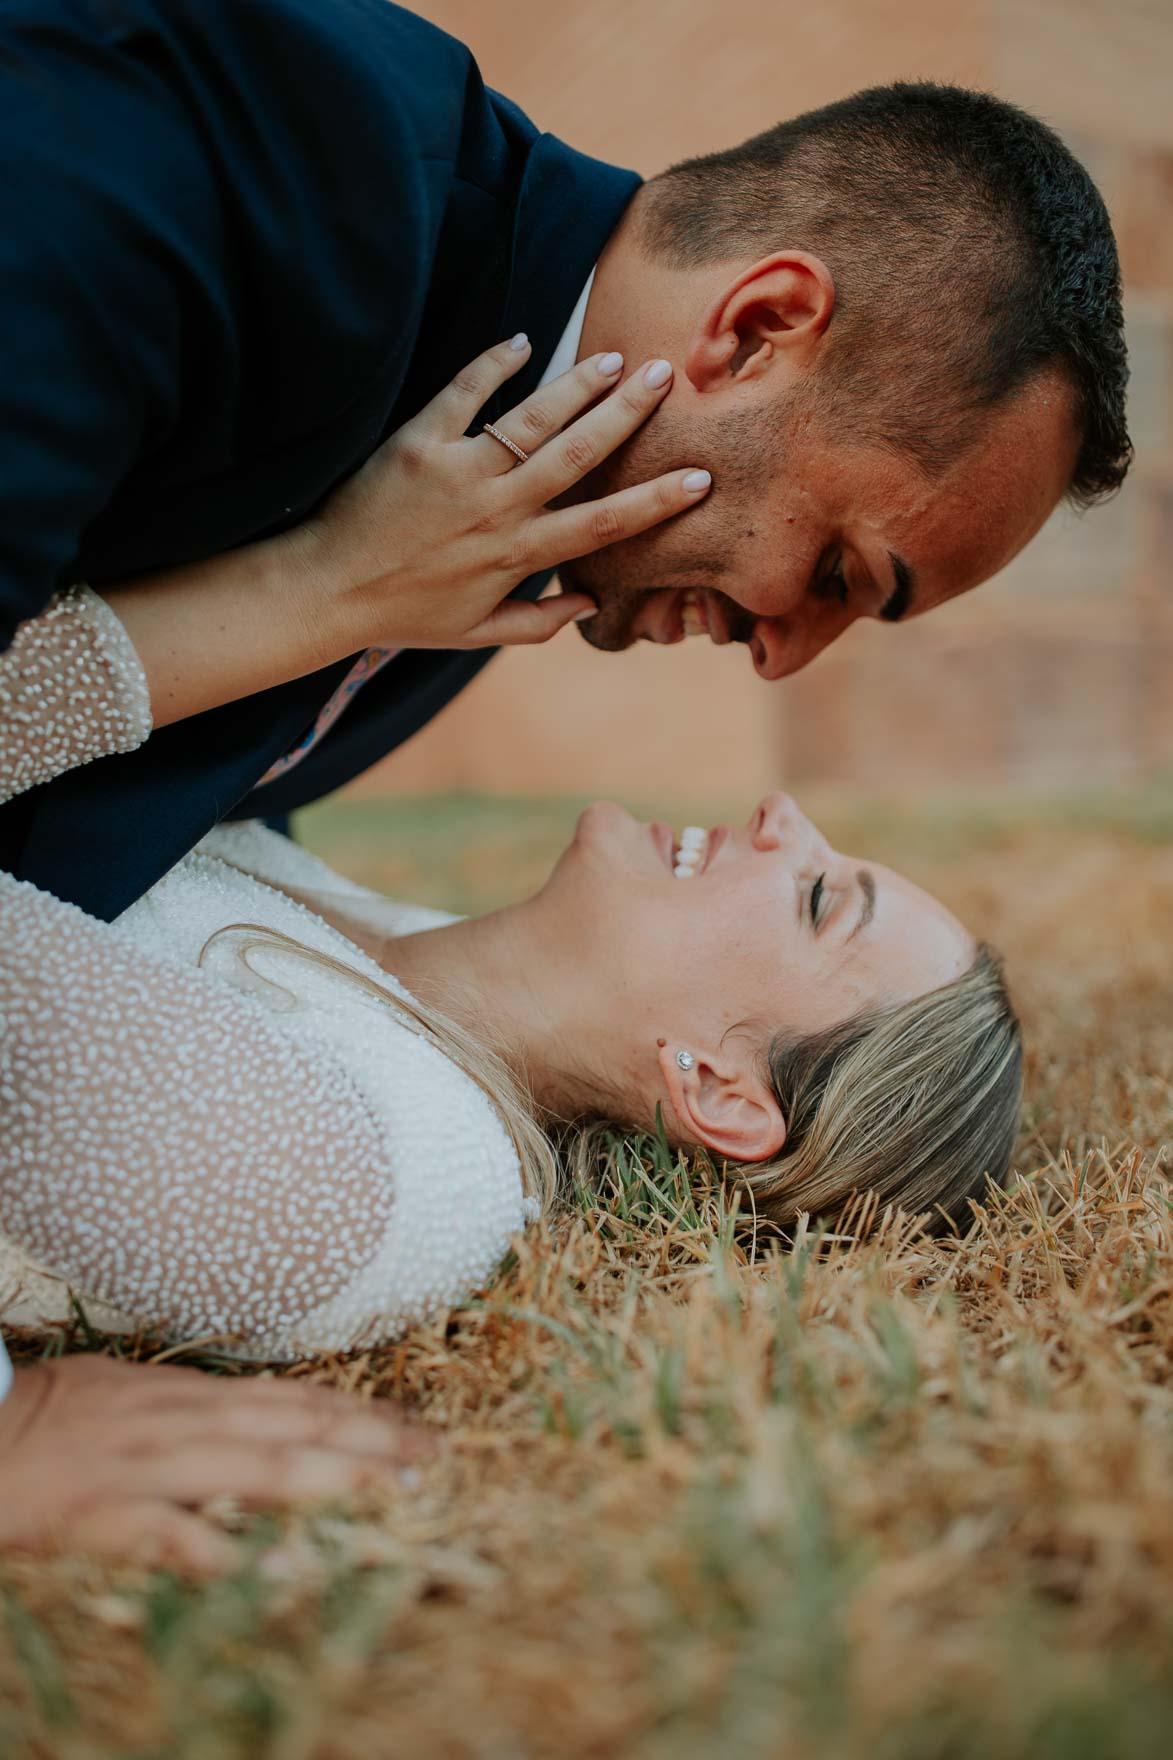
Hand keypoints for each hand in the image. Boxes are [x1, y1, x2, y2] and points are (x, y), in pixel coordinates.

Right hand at [0, 1354, 434, 1574]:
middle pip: (295, 1426)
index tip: (417, 1426)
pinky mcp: (104, 1514)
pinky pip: (166, 1534)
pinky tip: (264, 1569)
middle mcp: (184, 1423)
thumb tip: (265, 1420)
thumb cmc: (60, 1412)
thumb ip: (203, 1412)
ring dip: (328, 1478)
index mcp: (193, 1397)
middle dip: (369, 1441)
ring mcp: (148, 1465)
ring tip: (387, 1492)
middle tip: (433, 1456)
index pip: (297, 1400)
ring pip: (253, 1465)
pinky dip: (216, 1548)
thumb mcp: (141, 1394)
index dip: (360, 1413)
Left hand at [291, 338, 711, 650]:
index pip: (601, 525)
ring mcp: (457, 473)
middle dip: (626, 415)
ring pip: (531, 420)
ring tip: (616, 357)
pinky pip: (462, 395)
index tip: (699, 479)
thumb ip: (538, 623)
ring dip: (577, 385)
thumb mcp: (476, 633)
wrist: (326, 590)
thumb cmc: (404, 614)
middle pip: (576, 455)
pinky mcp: (417, 444)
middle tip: (667, 377)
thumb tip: (591, 606)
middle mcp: (496, 511)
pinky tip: (522, 340)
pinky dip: (491, 364)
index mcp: (517, 555)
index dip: (653, 502)